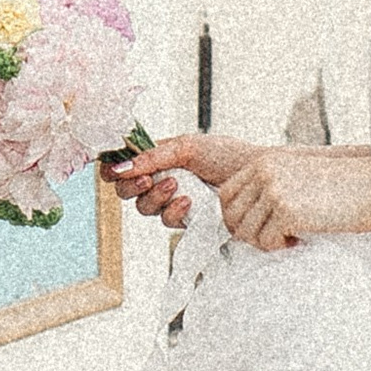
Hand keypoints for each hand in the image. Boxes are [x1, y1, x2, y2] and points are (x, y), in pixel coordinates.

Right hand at [106, 134, 252, 230]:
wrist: (256, 175)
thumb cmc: (226, 155)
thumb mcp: (187, 147)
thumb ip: (153, 157)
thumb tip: (120, 166)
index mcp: (158, 160)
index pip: (123, 168)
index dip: (114, 171)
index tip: (118, 170)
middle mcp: (162, 182)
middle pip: (127, 193)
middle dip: (133, 186)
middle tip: (147, 178)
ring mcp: (173, 203)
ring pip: (144, 209)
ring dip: (156, 197)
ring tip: (176, 186)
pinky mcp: (187, 221)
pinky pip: (167, 222)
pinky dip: (174, 211)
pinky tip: (188, 202)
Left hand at [213, 146, 370, 251]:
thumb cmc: (345, 187)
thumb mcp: (299, 176)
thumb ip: (270, 190)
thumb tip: (243, 223)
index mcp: (266, 162)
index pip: (227, 195)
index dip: (236, 219)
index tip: (257, 230)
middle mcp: (265, 173)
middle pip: (232, 216)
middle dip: (248, 235)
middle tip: (275, 239)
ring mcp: (275, 190)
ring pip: (247, 233)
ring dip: (267, 243)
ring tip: (292, 237)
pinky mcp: (287, 210)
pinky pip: (267, 242)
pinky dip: (283, 247)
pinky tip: (301, 239)